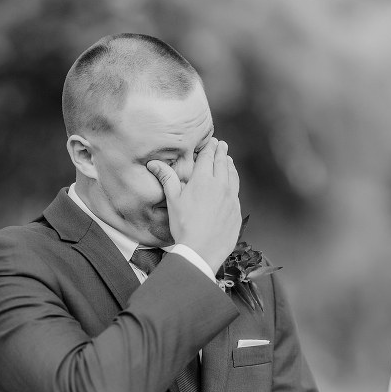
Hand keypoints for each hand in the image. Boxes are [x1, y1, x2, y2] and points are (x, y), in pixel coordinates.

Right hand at [147, 138, 240, 272]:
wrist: (201, 250)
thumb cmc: (183, 226)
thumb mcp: (173, 201)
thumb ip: (167, 179)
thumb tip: (154, 163)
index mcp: (203, 180)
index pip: (208, 157)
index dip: (209, 147)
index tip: (211, 141)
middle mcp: (220, 185)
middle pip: (222, 163)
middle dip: (221, 152)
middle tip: (221, 144)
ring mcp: (231, 198)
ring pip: (233, 175)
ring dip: (230, 165)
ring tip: (228, 160)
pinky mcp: (237, 210)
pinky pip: (236, 191)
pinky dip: (234, 182)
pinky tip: (232, 183)